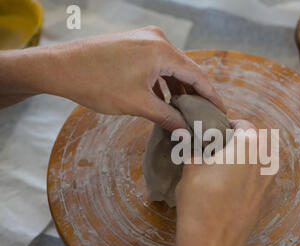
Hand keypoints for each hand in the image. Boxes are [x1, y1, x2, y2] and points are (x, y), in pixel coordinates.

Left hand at [0, 26, 223, 130]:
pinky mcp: (134, 44)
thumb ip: (167, 118)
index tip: (222, 114)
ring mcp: (145, 40)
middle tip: (205, 116)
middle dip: (196, 95)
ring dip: (179, 90)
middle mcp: (158, 40)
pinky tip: (165, 100)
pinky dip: (164, 82)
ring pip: (172, 68)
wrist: (59, 67)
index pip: (199, 76)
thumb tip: (187, 134)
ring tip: (186, 112)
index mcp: (163, 51)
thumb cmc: (96, 83)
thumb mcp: (137, 104)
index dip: (212, 97)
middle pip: (187, 71)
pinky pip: (158, 64)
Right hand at [164, 120, 274, 245]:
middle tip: (221, 148)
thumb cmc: (200, 199)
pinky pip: (263, 180)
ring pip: (263, 160)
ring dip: (249, 158)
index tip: (216, 131)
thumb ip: (191, 145)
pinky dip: (252, 177)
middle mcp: (266, 161)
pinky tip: (233, 187)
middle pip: (258, 141)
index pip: (244, 124)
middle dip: (242, 140)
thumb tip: (183, 132)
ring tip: (227, 167)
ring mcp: (271, 183)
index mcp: (250, 144)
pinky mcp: (268, 201)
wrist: (212, 242)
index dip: (228, 125)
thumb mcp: (191, 166)